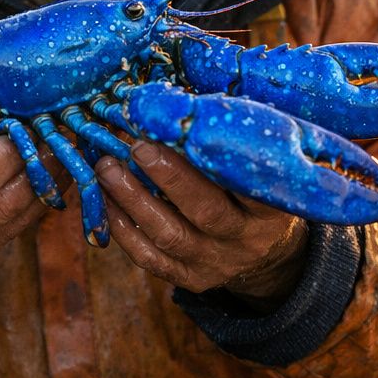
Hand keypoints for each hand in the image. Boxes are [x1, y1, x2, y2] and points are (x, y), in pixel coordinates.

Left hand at [96, 141, 308, 309]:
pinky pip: (149, 257)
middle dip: (169, 177)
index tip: (189, 128)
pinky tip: (105, 200)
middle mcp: (245, 241)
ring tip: (108, 168)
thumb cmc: (259, 193)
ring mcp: (215, 263)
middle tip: (138, 146)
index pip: (249, 186)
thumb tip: (193, 100)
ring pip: (170, 235)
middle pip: (206, 211)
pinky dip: (123, 229)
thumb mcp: (266, 172)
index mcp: (272, 212)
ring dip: (133, 200)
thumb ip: (238, 145)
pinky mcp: (189, 277)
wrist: (269, 254)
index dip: (218, 158)